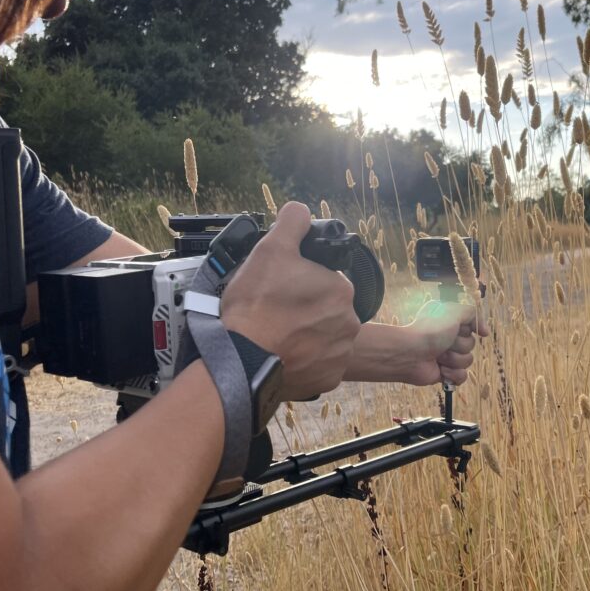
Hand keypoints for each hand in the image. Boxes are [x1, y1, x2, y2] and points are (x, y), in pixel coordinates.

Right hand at [220, 202, 360, 399]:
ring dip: (305, 335)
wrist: (241, 362)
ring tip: (277, 334)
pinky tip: (283, 354)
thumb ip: (292, 223)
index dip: (301, 281)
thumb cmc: (256, 307)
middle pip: (325, 309)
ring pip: (323, 337)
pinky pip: (318, 364)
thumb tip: (300, 211)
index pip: (324, 279)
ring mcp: (339, 353)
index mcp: (340, 290)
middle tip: (276, 312)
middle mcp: (349, 323)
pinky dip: (304, 360)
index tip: (282, 289)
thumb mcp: (271, 249)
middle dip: (305, 309)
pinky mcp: (327, 379)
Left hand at [401, 299, 488, 385]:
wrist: (410, 354)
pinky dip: (453, 374)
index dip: (467, 329)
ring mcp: (446, 356)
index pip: (472, 327)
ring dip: (453, 359)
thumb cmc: (430, 330)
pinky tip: (442, 370)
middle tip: (444, 344)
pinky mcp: (445, 373)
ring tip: (438, 357)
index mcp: (449, 321)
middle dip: (458, 346)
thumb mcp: (453, 311)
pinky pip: (462, 376)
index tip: (460, 329)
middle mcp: (448, 337)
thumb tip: (484, 331)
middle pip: (471, 345)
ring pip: (468, 361)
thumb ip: (472, 314)